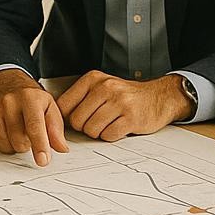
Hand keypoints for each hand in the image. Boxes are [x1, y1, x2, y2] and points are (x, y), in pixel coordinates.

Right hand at [0, 68, 68, 166]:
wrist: (10, 85)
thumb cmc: (32, 100)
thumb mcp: (50, 108)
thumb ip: (56, 129)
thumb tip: (61, 148)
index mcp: (30, 97)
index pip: (34, 125)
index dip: (39, 145)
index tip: (43, 161)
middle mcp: (10, 101)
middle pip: (19, 141)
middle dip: (27, 144)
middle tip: (29, 132)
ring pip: (6, 145)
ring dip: (14, 144)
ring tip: (18, 130)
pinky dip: (2, 143)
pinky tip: (7, 132)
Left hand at [57, 71, 191, 140]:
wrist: (158, 97)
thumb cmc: (125, 95)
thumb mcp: (101, 86)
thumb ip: (80, 97)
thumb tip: (55, 116)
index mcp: (93, 79)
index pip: (64, 105)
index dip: (68, 118)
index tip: (76, 120)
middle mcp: (105, 87)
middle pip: (77, 121)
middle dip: (84, 127)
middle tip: (97, 122)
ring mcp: (119, 102)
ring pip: (91, 130)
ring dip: (98, 132)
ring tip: (109, 123)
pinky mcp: (131, 118)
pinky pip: (108, 136)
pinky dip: (111, 136)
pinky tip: (119, 127)